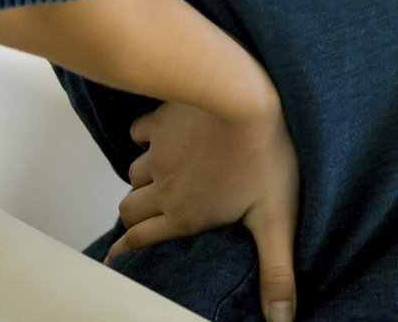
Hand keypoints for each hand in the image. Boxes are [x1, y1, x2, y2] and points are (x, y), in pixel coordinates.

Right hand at [106, 94, 299, 321]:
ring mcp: (159, 153)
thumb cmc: (266, 155)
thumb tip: (281, 319)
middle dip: (134, 216)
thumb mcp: (277, 219)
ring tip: (160, 178)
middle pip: (129, 209)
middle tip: (145, 217)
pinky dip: (145, 137)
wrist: (245, 97)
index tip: (115, 260)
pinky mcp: (161, 121)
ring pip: (134, 173)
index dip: (126, 253)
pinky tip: (160, 135)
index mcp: (185, 216)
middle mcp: (164, 188)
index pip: (141, 241)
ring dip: (143, 178)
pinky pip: (139, 133)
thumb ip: (276, 270)